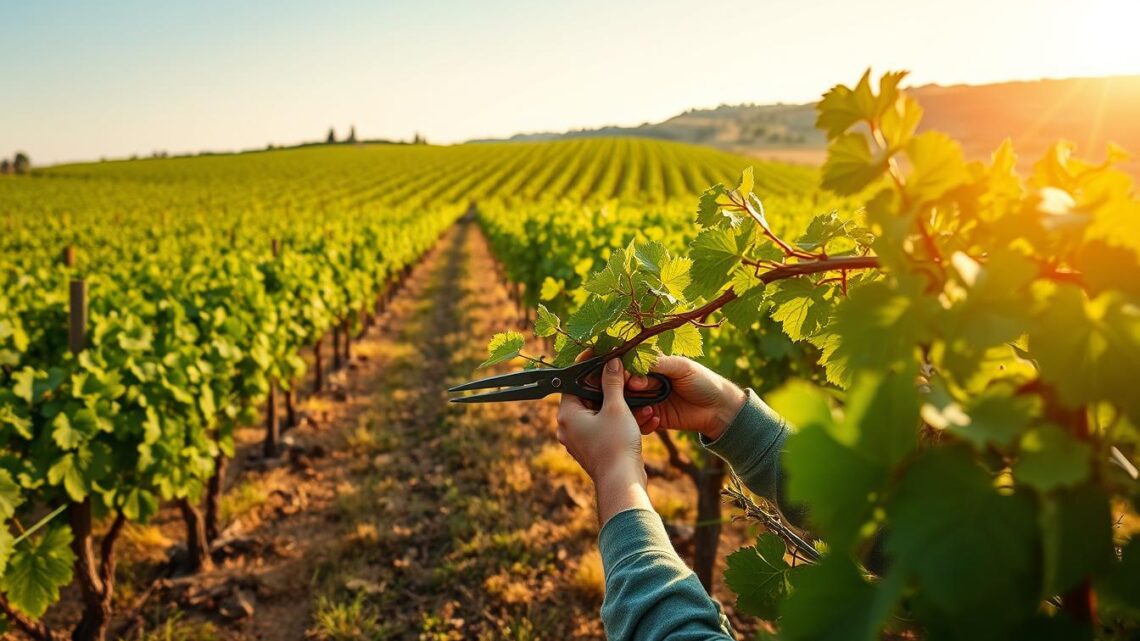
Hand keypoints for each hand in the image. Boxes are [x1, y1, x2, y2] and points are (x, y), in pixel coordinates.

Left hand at [557, 356, 650, 523]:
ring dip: (624, 406)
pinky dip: (624, 422)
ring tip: (645, 401)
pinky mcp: (596, 449)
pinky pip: (608, 428)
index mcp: (567, 415)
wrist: (623, 483)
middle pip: (589, 397)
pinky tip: (648, 418)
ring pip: (602, 414)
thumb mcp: (616, 408)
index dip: (589, 367)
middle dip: (613, 388)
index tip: (601, 354)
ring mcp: (582, 440)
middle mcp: (569, 427)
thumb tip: (611, 362)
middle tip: (627, 375)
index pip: (574, 382)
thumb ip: (612, 382)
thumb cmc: (616, 444)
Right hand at [626, 356, 746, 440]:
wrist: (719, 409)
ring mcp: (649, 401)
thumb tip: (632, 367)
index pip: (631, 365)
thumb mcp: (681, 367)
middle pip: (626, 385)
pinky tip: (656, 417)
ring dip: (634, 405)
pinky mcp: (654, 419)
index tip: (624, 371)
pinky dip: (643, 420)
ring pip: (629, 404)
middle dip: (628, 386)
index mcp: (653, 366)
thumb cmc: (703, 381)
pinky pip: (639, 421)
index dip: (625, 368)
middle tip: (635, 387)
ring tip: (648, 405)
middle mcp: (647, 383)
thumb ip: (657, 363)